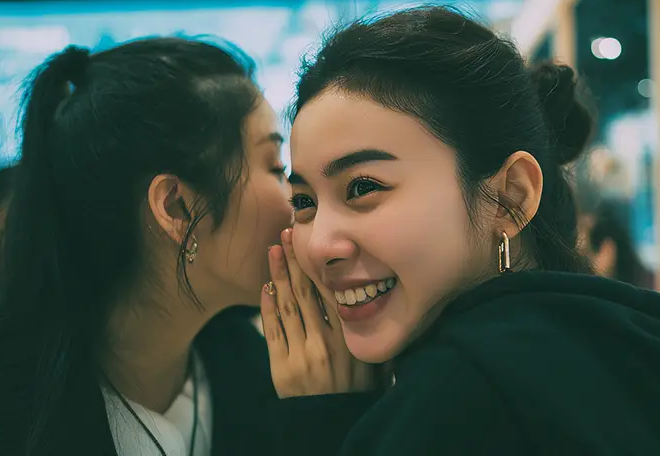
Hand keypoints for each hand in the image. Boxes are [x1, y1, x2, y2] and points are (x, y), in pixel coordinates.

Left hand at [261, 228, 378, 397]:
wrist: (332, 427)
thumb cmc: (359, 395)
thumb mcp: (379, 365)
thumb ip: (380, 335)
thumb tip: (393, 303)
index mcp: (349, 340)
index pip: (330, 293)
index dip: (319, 265)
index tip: (312, 241)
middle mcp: (325, 344)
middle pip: (306, 293)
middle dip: (294, 260)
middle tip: (286, 233)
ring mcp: (301, 355)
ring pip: (287, 306)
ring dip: (278, 275)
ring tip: (273, 251)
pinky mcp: (281, 368)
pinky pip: (272, 330)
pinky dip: (267, 307)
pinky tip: (265, 287)